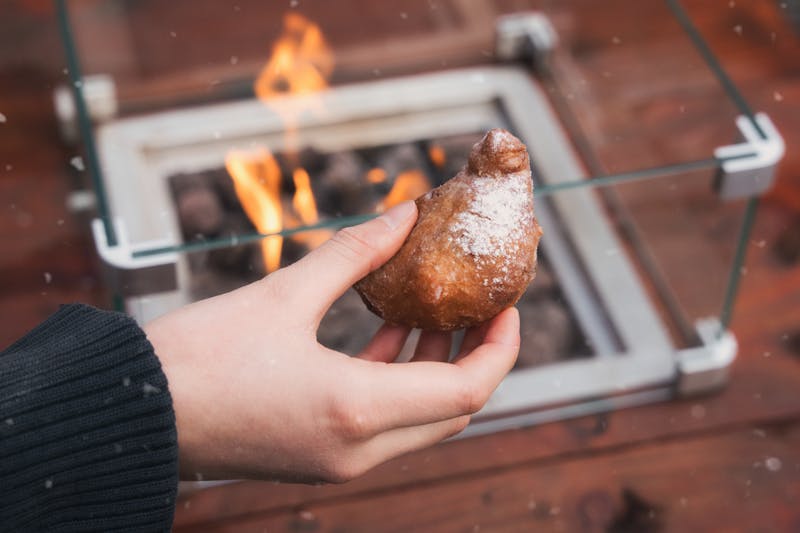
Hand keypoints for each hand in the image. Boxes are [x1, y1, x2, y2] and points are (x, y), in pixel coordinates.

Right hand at [145, 201, 519, 482]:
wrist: (136, 413)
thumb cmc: (200, 357)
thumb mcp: (284, 293)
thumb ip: (355, 254)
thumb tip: (403, 216)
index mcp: (356, 411)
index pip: (468, 389)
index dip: (500, 346)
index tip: (506, 305)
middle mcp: (356, 450)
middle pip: (452, 411)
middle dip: (474, 356)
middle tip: (479, 306)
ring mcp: (337, 461)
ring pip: (419, 421)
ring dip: (435, 369)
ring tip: (433, 311)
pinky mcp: (318, 457)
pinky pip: (382, 426)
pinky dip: (396, 384)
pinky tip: (387, 336)